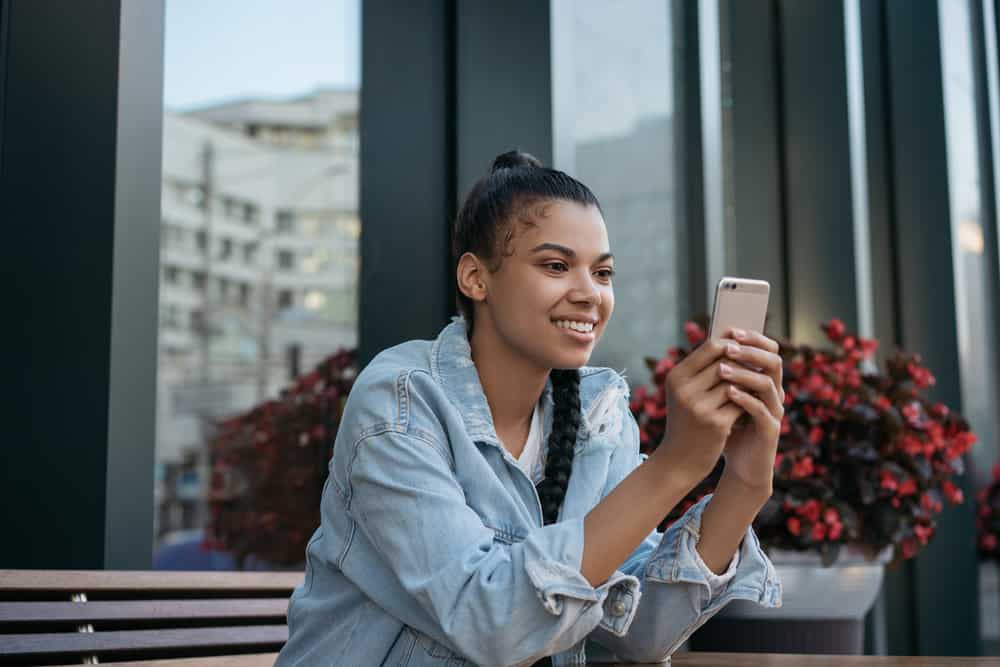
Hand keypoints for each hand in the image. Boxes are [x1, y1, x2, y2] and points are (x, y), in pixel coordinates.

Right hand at [652, 337, 745, 486]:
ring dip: (747, 383)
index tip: (745, 348)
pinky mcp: (716, 423)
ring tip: (754, 385)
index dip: (732, 344)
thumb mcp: (684, 393)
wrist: (679, 459)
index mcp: (676, 377)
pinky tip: (751, 405)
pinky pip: (741, 402)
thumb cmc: (686, 420)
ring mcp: (700, 407)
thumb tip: (732, 342)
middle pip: (726, 362)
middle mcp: (685, 390)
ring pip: (736, 382)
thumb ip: (702, 370)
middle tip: (756, 366)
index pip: (711, 346)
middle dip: (743, 364)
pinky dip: (748, 401)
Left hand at [716, 327, 782, 491]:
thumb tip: (706, 343)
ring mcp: (775, 411)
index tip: (730, 329)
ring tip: (721, 369)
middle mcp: (775, 393)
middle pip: (774, 362)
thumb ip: (722, 375)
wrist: (741, 463)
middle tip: (728, 346)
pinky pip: (761, 411)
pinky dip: (745, 399)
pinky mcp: (770, 430)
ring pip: (768, 384)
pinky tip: (727, 393)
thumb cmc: (730, 426)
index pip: (768, 350)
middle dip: (750, 351)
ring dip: (744, 374)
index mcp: (766, 381)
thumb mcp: (723, 397)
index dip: (753, 338)